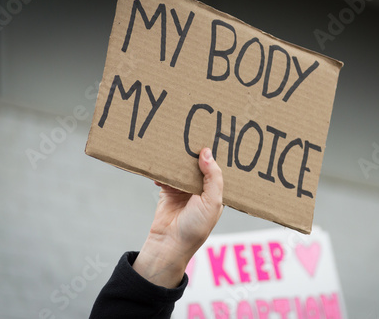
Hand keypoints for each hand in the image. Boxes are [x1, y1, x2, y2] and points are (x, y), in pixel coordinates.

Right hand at [132, 147, 223, 287]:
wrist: (169, 243)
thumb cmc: (196, 227)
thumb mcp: (212, 202)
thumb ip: (213, 177)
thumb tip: (207, 152)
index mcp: (215, 192)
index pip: (217, 169)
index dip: (216, 156)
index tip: (214, 138)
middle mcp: (200, 189)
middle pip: (198, 165)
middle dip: (195, 154)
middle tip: (192, 135)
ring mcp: (183, 190)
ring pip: (182, 168)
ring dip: (178, 160)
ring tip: (176, 147)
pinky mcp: (167, 190)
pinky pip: (166, 175)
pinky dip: (163, 171)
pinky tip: (161, 168)